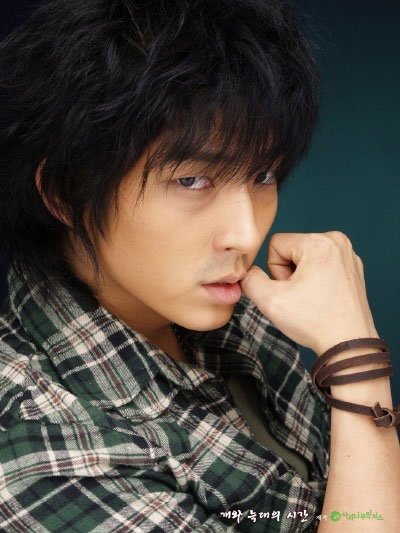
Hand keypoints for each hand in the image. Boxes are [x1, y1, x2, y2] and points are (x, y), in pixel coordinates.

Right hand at [240, 231, 378, 355]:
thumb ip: (250, 279)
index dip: (275, 271)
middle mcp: (337, 242)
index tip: (291, 290)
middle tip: (301, 297)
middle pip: (291, 249)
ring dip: (301, 277)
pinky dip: (317, 280)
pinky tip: (322, 298)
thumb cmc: (314, 323)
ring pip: (305, 257)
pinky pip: (321, 264)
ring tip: (312, 298)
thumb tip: (247, 272)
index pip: (276, 244)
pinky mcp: (353, 267)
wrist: (348, 345)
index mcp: (319, 243)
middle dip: (289, 273)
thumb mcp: (269, 301)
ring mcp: (348, 254)